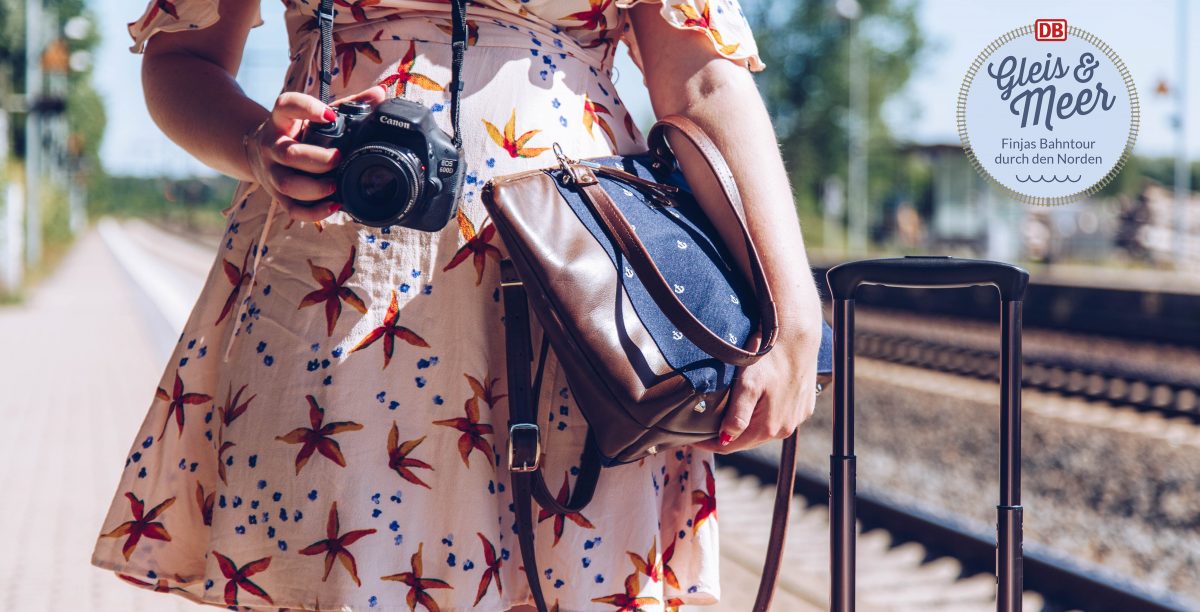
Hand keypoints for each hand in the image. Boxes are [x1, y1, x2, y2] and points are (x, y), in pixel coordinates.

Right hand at [243, 86, 387, 221]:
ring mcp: (272, 172)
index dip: (305, 108)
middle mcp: (272, 146)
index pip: (285, 106)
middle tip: (338, 158)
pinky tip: (334, 206)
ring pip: (286, 184)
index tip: (329, 115)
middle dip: (316, 159)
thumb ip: (348, 105)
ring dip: (314, 188)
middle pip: (288, 154)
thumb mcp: (316, 116)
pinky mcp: (277, 195)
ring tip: (336, 185)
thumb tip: (379, 94)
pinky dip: (313, 212)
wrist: (258, 153)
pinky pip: (292, 208)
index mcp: (281, 120)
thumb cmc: (298, 132)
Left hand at [693, 316, 823, 453]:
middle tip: (705, 427)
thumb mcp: (747, 385)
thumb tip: (725, 440)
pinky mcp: (804, 408)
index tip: (691, 438)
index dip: (709, 443)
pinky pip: (779, 418)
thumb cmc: (768, 358)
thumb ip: (737, 416)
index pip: (730, 446)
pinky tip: (757, 403)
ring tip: (728, 415)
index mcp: (768, 427)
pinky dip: (765, 415)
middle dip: (726, 435)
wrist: (798, 337)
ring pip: (763, 430)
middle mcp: (785, 428)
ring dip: (747, 426)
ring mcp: (796, 419)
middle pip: (747, 440)